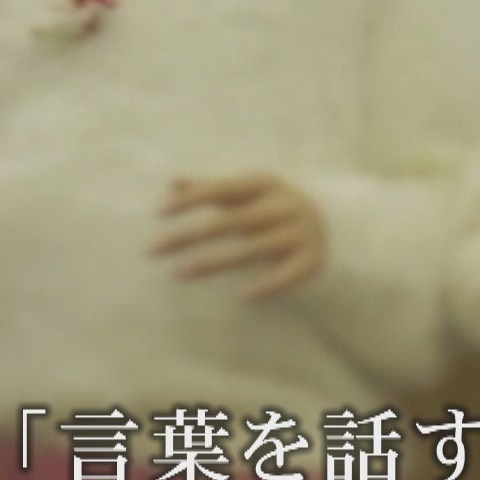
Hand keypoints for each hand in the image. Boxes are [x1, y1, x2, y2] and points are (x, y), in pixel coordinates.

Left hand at [152, 174, 328, 301]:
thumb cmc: (269, 208)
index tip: (158, 213)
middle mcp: (285, 206)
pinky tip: (240, 297)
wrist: (328, 225)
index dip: (191, 200)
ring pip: (251, 250)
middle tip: (150, 250)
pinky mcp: (311, 259)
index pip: (223, 190)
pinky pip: (285, 275)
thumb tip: (171, 182)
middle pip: (231, 222)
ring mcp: (300, 233)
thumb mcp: (246, 193)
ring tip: (177, 274)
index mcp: (266, 185)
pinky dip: (266, 286)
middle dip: (190, 235)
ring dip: (213, 263)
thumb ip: (210, 188)